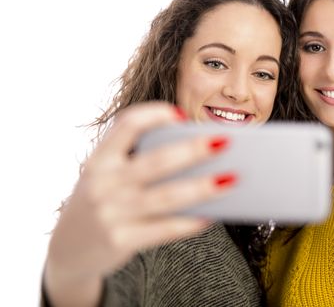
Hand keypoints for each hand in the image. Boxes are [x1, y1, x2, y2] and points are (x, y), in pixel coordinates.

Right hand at [44, 101, 233, 305]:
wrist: (68, 251)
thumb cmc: (101, 203)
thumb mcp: (105, 178)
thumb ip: (137, 165)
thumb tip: (197, 158)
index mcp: (99, 160)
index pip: (126, 125)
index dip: (154, 115)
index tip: (180, 114)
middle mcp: (103, 184)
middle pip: (157, 161)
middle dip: (194, 150)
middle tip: (225, 141)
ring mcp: (111, 214)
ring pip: (168, 196)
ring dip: (204, 186)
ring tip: (232, 178)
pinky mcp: (121, 241)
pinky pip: (166, 229)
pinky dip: (192, 221)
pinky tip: (213, 214)